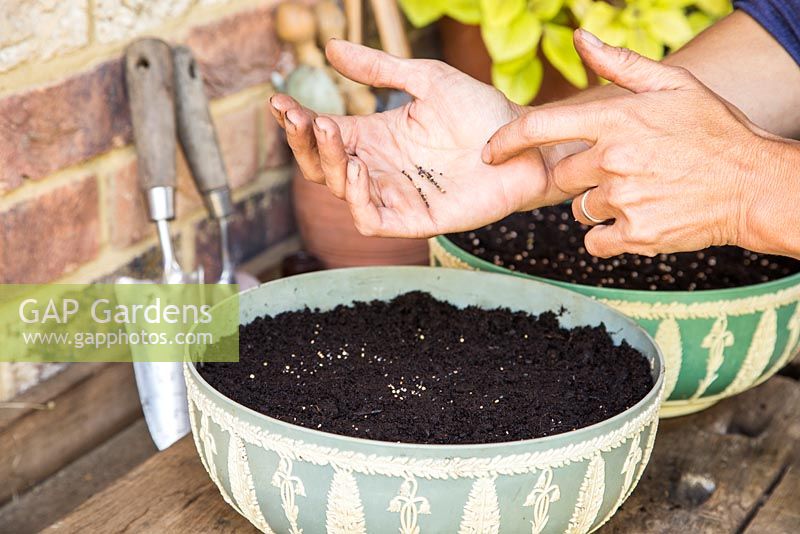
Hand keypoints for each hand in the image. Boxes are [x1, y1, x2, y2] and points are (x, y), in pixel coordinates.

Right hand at [269, 40, 566, 237]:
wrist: (524, 141)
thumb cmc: (480, 111)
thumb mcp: (426, 79)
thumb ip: (380, 69)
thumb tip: (330, 47)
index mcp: (376, 137)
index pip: (323, 134)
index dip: (297, 121)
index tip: (279, 101)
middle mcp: (379, 168)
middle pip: (321, 166)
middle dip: (305, 143)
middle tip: (304, 118)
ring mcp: (396, 195)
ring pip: (341, 192)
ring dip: (327, 165)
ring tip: (330, 134)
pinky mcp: (417, 220)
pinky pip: (373, 220)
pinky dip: (357, 200)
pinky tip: (356, 169)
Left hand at [483, 29, 782, 257]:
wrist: (754, 185)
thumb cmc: (714, 130)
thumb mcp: (673, 86)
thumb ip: (619, 65)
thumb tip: (580, 38)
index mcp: (617, 120)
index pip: (540, 127)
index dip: (507, 140)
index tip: (491, 151)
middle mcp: (614, 160)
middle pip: (563, 178)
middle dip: (581, 178)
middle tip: (621, 173)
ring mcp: (624, 200)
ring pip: (580, 210)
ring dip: (598, 206)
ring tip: (641, 193)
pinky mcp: (636, 235)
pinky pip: (595, 241)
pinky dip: (608, 236)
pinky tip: (638, 220)